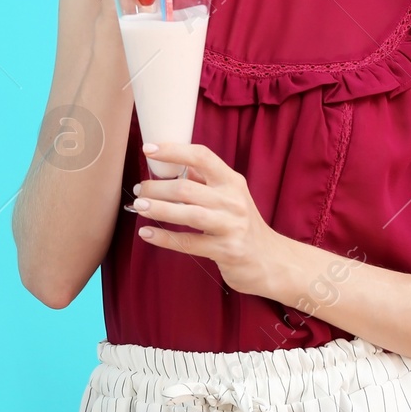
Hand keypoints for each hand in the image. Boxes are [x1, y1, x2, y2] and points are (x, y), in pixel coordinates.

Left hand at [127, 142, 286, 297]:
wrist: (272, 261)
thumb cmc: (242, 224)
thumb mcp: (230, 196)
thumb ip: (205, 180)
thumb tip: (171, 163)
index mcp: (232, 181)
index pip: (202, 156)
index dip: (173, 151)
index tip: (148, 150)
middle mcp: (233, 201)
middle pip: (187, 188)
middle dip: (157, 188)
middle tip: (139, 190)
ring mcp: (231, 227)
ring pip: (188, 214)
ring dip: (159, 209)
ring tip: (139, 207)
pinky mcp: (226, 251)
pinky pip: (188, 243)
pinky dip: (164, 237)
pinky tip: (147, 233)